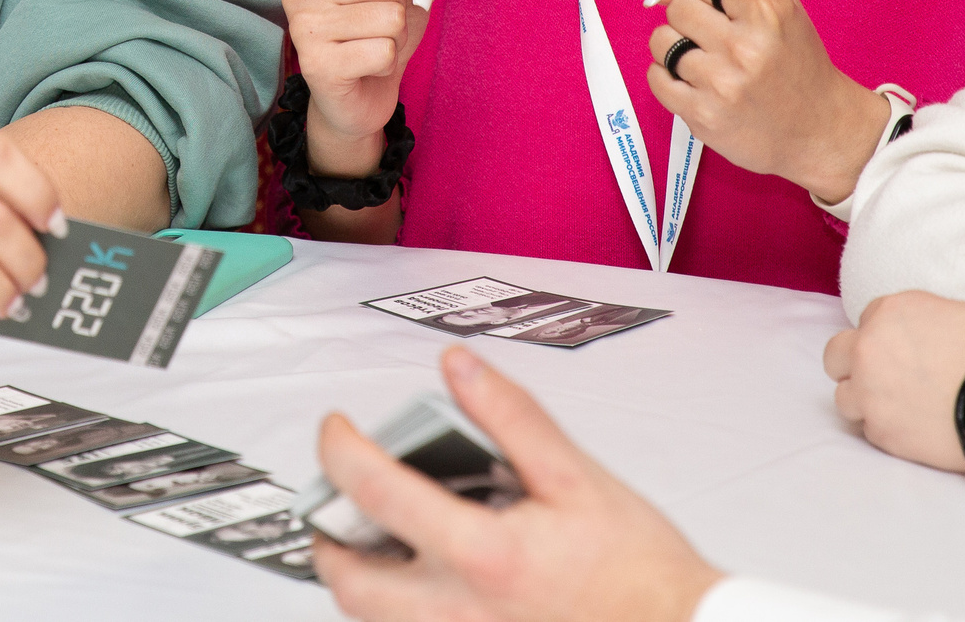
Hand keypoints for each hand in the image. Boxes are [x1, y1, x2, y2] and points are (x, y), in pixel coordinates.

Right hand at [283, 0, 440, 177]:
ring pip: (392, 17)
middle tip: (373, 27)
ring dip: (394, 38)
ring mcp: (303, 25)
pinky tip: (364, 67)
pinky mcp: (315, 65)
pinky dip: (387, 64)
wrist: (362, 91)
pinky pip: (385, 53)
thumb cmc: (380, 27)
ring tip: (369, 45)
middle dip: (398, 9)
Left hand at [314, 347, 722, 621]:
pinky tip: (423, 577)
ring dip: (360, 579)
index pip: (376, 492)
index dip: (340, 449)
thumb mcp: (576, 476)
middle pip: (351, 584)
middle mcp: (460, 612)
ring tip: (374, 538)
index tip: (338, 428)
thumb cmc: (638, 567)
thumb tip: (458, 368)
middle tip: (335, 502)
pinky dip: (398, 608)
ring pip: (374, 621)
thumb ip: (510, 416)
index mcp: (483, 555)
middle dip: (327, 539)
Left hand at [643, 0, 889, 204]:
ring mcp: (722, 83)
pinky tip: (697, 84)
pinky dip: (669, 78)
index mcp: (768, 10)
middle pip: (677, 7)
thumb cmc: (796, 62)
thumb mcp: (784, 1)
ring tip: (708, 62)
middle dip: (692, 19)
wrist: (819, 130)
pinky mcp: (703, 116)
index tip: (718, 7)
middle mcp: (745, 46)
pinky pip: (656, 78)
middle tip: (717, 38)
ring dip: (678, 49)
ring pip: (661, 41)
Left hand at [824, 292, 964, 474]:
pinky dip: (888, 430)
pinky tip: (917, 428)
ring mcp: (869, 392)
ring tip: (903, 408)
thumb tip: (936, 334)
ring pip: (845, 397)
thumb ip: (930, 321)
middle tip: (884, 377)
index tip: (907, 349)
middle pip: (835, 355)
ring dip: (867, 401)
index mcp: (890, 311)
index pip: (868, 319)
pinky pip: (870, 430)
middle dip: (854, 364)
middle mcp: (868, 348)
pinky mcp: (882, 432)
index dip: (888, 336)